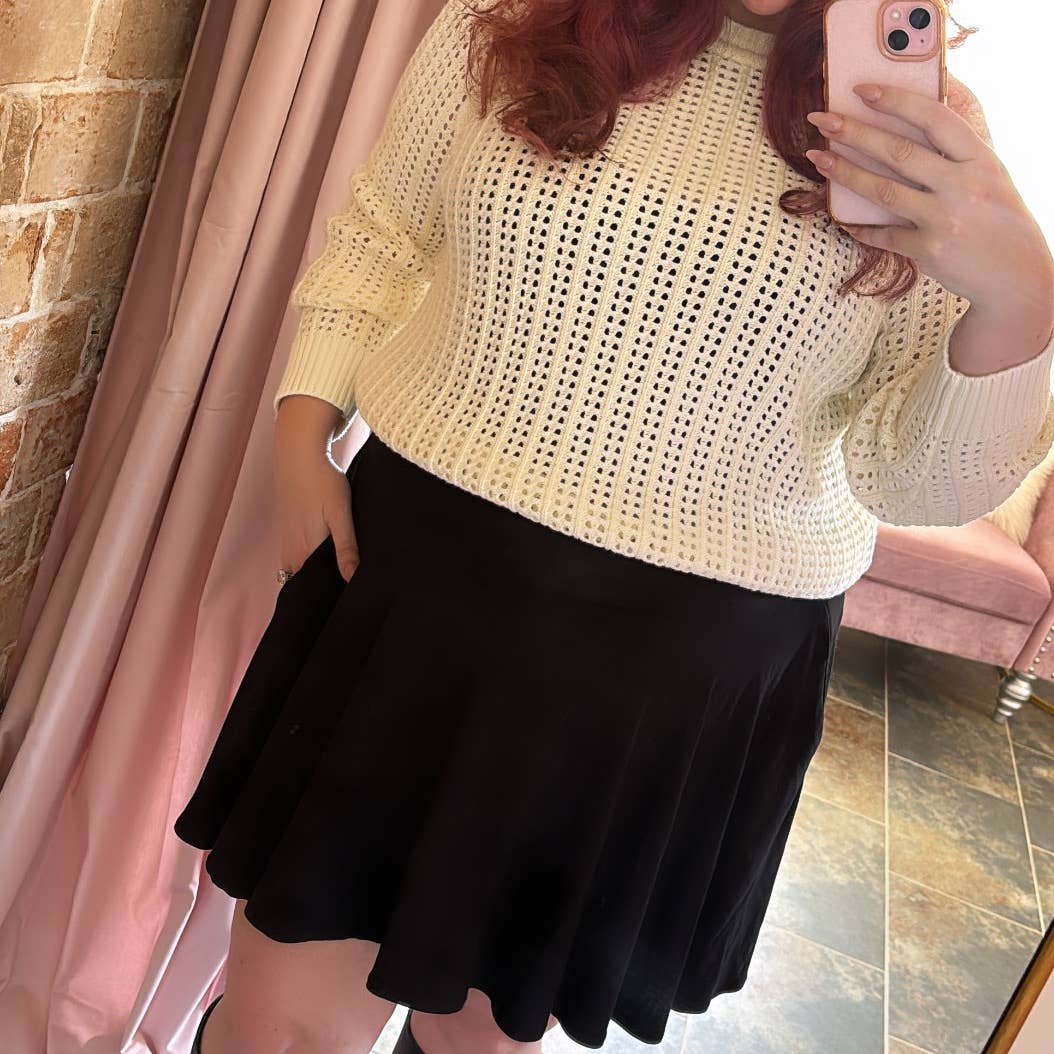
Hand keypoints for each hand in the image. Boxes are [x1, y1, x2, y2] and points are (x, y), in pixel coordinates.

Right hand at [273, 439, 359, 583]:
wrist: (298, 453)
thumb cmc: (322, 481)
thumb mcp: (340, 515)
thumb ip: (346, 548)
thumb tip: (351, 580)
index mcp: (304, 552)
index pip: (313, 588)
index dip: (328, 596)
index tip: (345, 600)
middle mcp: (291, 551)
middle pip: (306, 581)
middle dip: (323, 587)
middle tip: (347, 588)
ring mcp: (287, 540)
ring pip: (301, 568)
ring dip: (317, 571)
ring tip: (341, 571)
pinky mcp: (289, 528)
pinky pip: (298, 554)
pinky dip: (311, 558)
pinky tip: (329, 551)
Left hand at [804, 82, 1053, 320]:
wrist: (1016, 274)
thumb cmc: (997, 218)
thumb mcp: (989, 175)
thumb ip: (956, 152)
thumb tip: (912, 119)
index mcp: (980, 159)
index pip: (934, 119)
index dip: (895, 101)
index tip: (861, 89)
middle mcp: (962, 186)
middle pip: (898, 152)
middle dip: (854, 132)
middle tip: (821, 119)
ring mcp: (944, 220)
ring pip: (882, 191)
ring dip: (844, 173)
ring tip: (817, 157)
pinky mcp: (928, 251)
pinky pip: (883, 235)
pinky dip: (861, 227)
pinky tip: (843, 219)